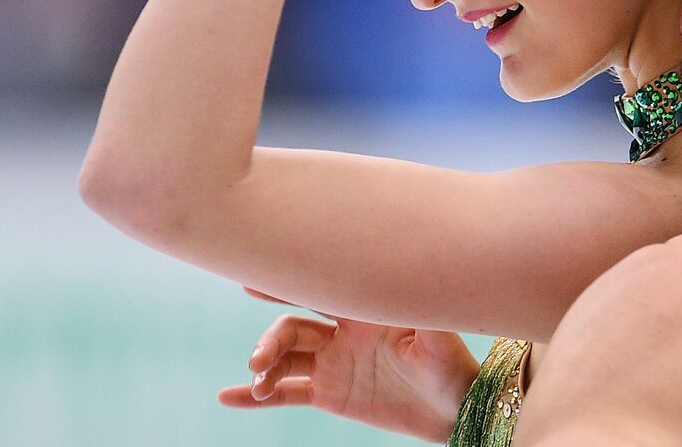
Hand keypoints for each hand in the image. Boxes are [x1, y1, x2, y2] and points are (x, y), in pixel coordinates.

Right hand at [219, 286, 480, 441]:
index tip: (251, 278)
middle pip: (292, 326)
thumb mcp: (440, 335)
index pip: (318, 289)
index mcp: (364, 308)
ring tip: (260, 385)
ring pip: (285, 358)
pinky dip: (256, 396)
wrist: (453, 407)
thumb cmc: (452, 364)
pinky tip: (228, 398)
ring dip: (265, 367)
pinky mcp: (330, 394)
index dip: (286, 283)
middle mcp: (342, 331)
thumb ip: (421, 309)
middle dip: (271, 339)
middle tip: (259, 359)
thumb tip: (416, 274)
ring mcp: (333, 362)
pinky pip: (287, 392)